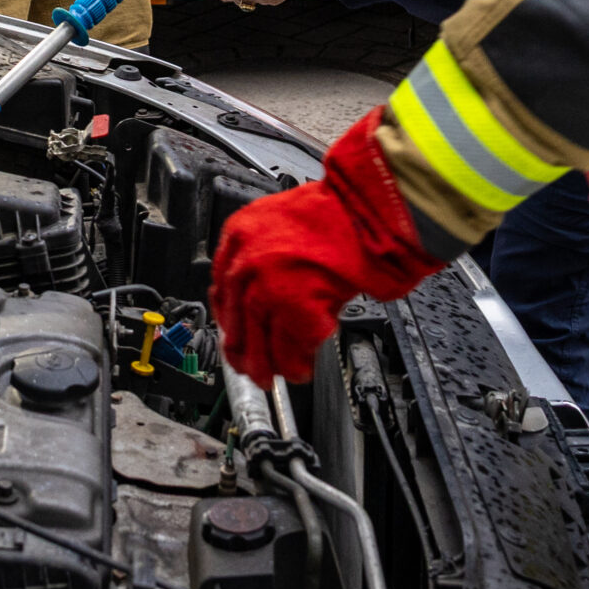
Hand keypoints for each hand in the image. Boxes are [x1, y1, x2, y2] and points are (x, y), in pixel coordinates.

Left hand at [211, 108, 443, 381]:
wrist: (368, 212)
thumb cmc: (338, 213)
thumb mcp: (284, 222)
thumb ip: (266, 255)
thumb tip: (259, 293)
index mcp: (239, 235)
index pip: (221, 290)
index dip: (229, 319)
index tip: (234, 333)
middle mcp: (246, 263)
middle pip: (236, 322)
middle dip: (245, 351)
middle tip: (251, 367)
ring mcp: (267, 287)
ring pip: (259, 341)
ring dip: (269, 365)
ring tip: (276, 377)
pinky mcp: (293, 309)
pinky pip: (291, 348)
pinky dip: (297, 365)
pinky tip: (302, 370)